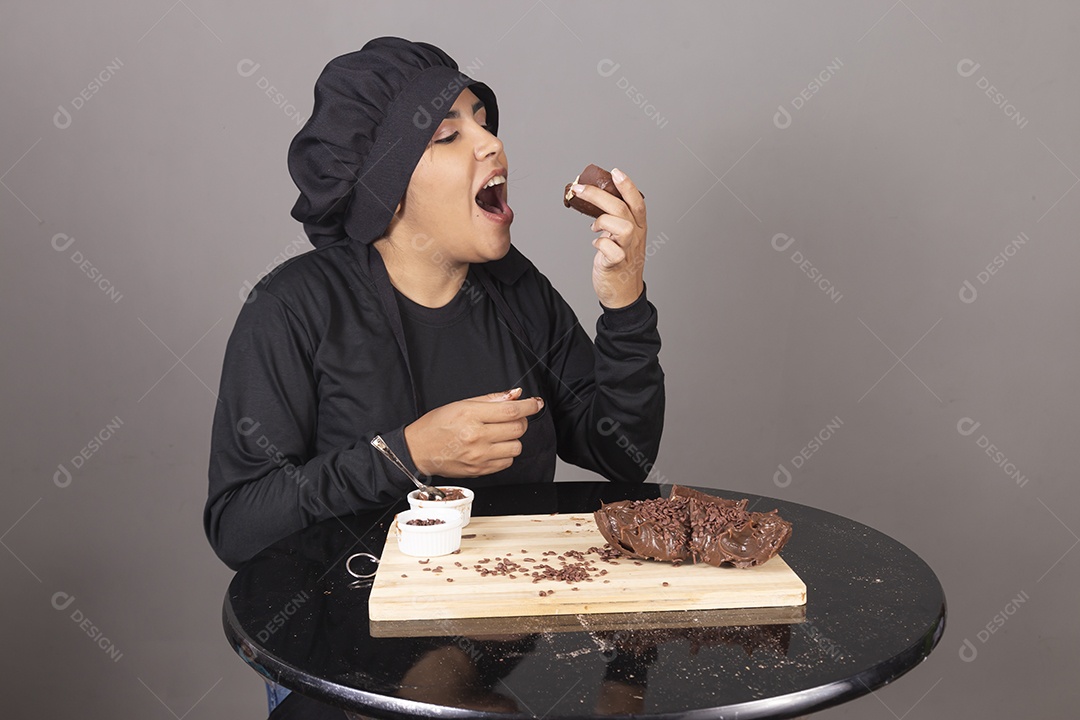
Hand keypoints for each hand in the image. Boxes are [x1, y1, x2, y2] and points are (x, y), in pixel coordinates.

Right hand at [403, 387, 543, 477]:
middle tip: (512, 417)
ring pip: (516, 447)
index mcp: (470, 416)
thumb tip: (515, 395)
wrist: (418, 450)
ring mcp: (478, 457)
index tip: (536, 403)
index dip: (529, 406)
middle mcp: (476, 437)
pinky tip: (493, 446)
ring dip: (513, 438)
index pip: (511, 411)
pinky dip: (506, 453)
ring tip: (500, 433)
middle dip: (521, 420)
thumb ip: (491, 399)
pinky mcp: (479, 471)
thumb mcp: (461, 404)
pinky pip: (507, 462)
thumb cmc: (437, 425)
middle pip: (517, 428)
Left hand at [570, 167, 646, 308]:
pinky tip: (596, 245)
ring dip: (602, 221)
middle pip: (622, 208)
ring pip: (621, 225)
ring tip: (594, 227)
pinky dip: (599, 244)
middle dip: (598, 195)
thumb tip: (595, 203)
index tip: (616, 172)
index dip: (628, 186)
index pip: (637, 202)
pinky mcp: (617, 264)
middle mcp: (635, 237)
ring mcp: (628, 251)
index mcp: (638, 228)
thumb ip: (615, 222)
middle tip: (579, 189)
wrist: (624, 295)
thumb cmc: (621, 265)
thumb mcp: (622, 239)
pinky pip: (610, 249)